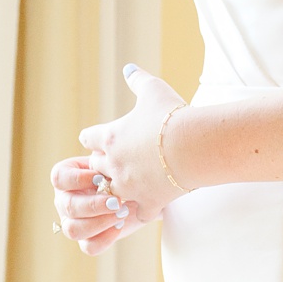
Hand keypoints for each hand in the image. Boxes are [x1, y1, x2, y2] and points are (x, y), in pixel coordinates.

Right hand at [50, 155, 140, 255]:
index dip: (77, 179)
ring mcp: (72, 222)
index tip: (100, 178)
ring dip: (99, 222)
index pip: (59, 178)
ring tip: (121, 213)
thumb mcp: (114, 162)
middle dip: (94, 205)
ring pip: (73, 230)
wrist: (139, 193)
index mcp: (65, 177)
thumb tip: (100, 153)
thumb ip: (105, 159)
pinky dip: (105, 238)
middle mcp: (64, 200)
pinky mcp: (86, 240)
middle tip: (117, 200)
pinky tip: (120, 226)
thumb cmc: (121, 173)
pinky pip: (89, 247)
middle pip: (68, 206)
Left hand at [71, 63, 192, 250]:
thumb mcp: (154, 90)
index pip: (88, 138)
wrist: (194, 146)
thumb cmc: (173, 115)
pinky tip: (150, 205)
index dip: (94, 139)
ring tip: (127, 188)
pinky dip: (142, 210)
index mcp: (110, 136)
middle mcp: (114, 163)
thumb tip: (128, 68)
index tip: (102, 139)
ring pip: (110, 193)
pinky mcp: (148, 202)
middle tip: (115, 163)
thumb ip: (137, 80)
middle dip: (103, 165)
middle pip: (95, 168)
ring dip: (117, 190)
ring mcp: (129, 186)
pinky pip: (137, 213)